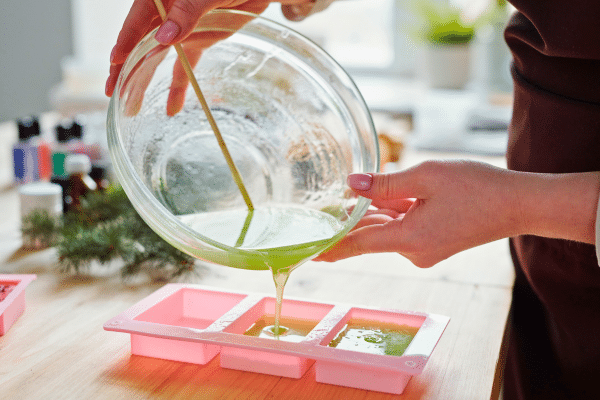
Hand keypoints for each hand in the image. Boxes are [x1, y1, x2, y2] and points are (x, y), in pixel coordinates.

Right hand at [106, 0, 311, 104]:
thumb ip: (186, 11)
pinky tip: (173, 107)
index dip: (125, 41)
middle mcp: (166, 13)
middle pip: (140, 42)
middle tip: (113, 92)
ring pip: (157, 57)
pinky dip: (179, 86)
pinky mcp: (199, 40)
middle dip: (126, 68)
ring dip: (146, 80)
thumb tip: (163, 37)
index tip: (116, 62)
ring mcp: (181, 28)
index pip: (137, 21)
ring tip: (132, 106)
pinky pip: (185, 65)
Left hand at [317, 160, 529, 267]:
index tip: (307, 253)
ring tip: (343, 201)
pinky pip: (403, 229)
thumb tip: (352, 185)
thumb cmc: (477, 187)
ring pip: (386, 230)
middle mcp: (413, 251)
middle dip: (347, 222)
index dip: (330, 247)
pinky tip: (377, 201)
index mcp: (409, 238)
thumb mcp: (426, 177)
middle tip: (319, 212)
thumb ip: (385, 184)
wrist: (517, 204)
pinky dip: (391, 216)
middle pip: (370, 236)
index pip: (358, 244)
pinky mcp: (433, 244)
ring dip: (370, 215)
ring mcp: (424, 250)